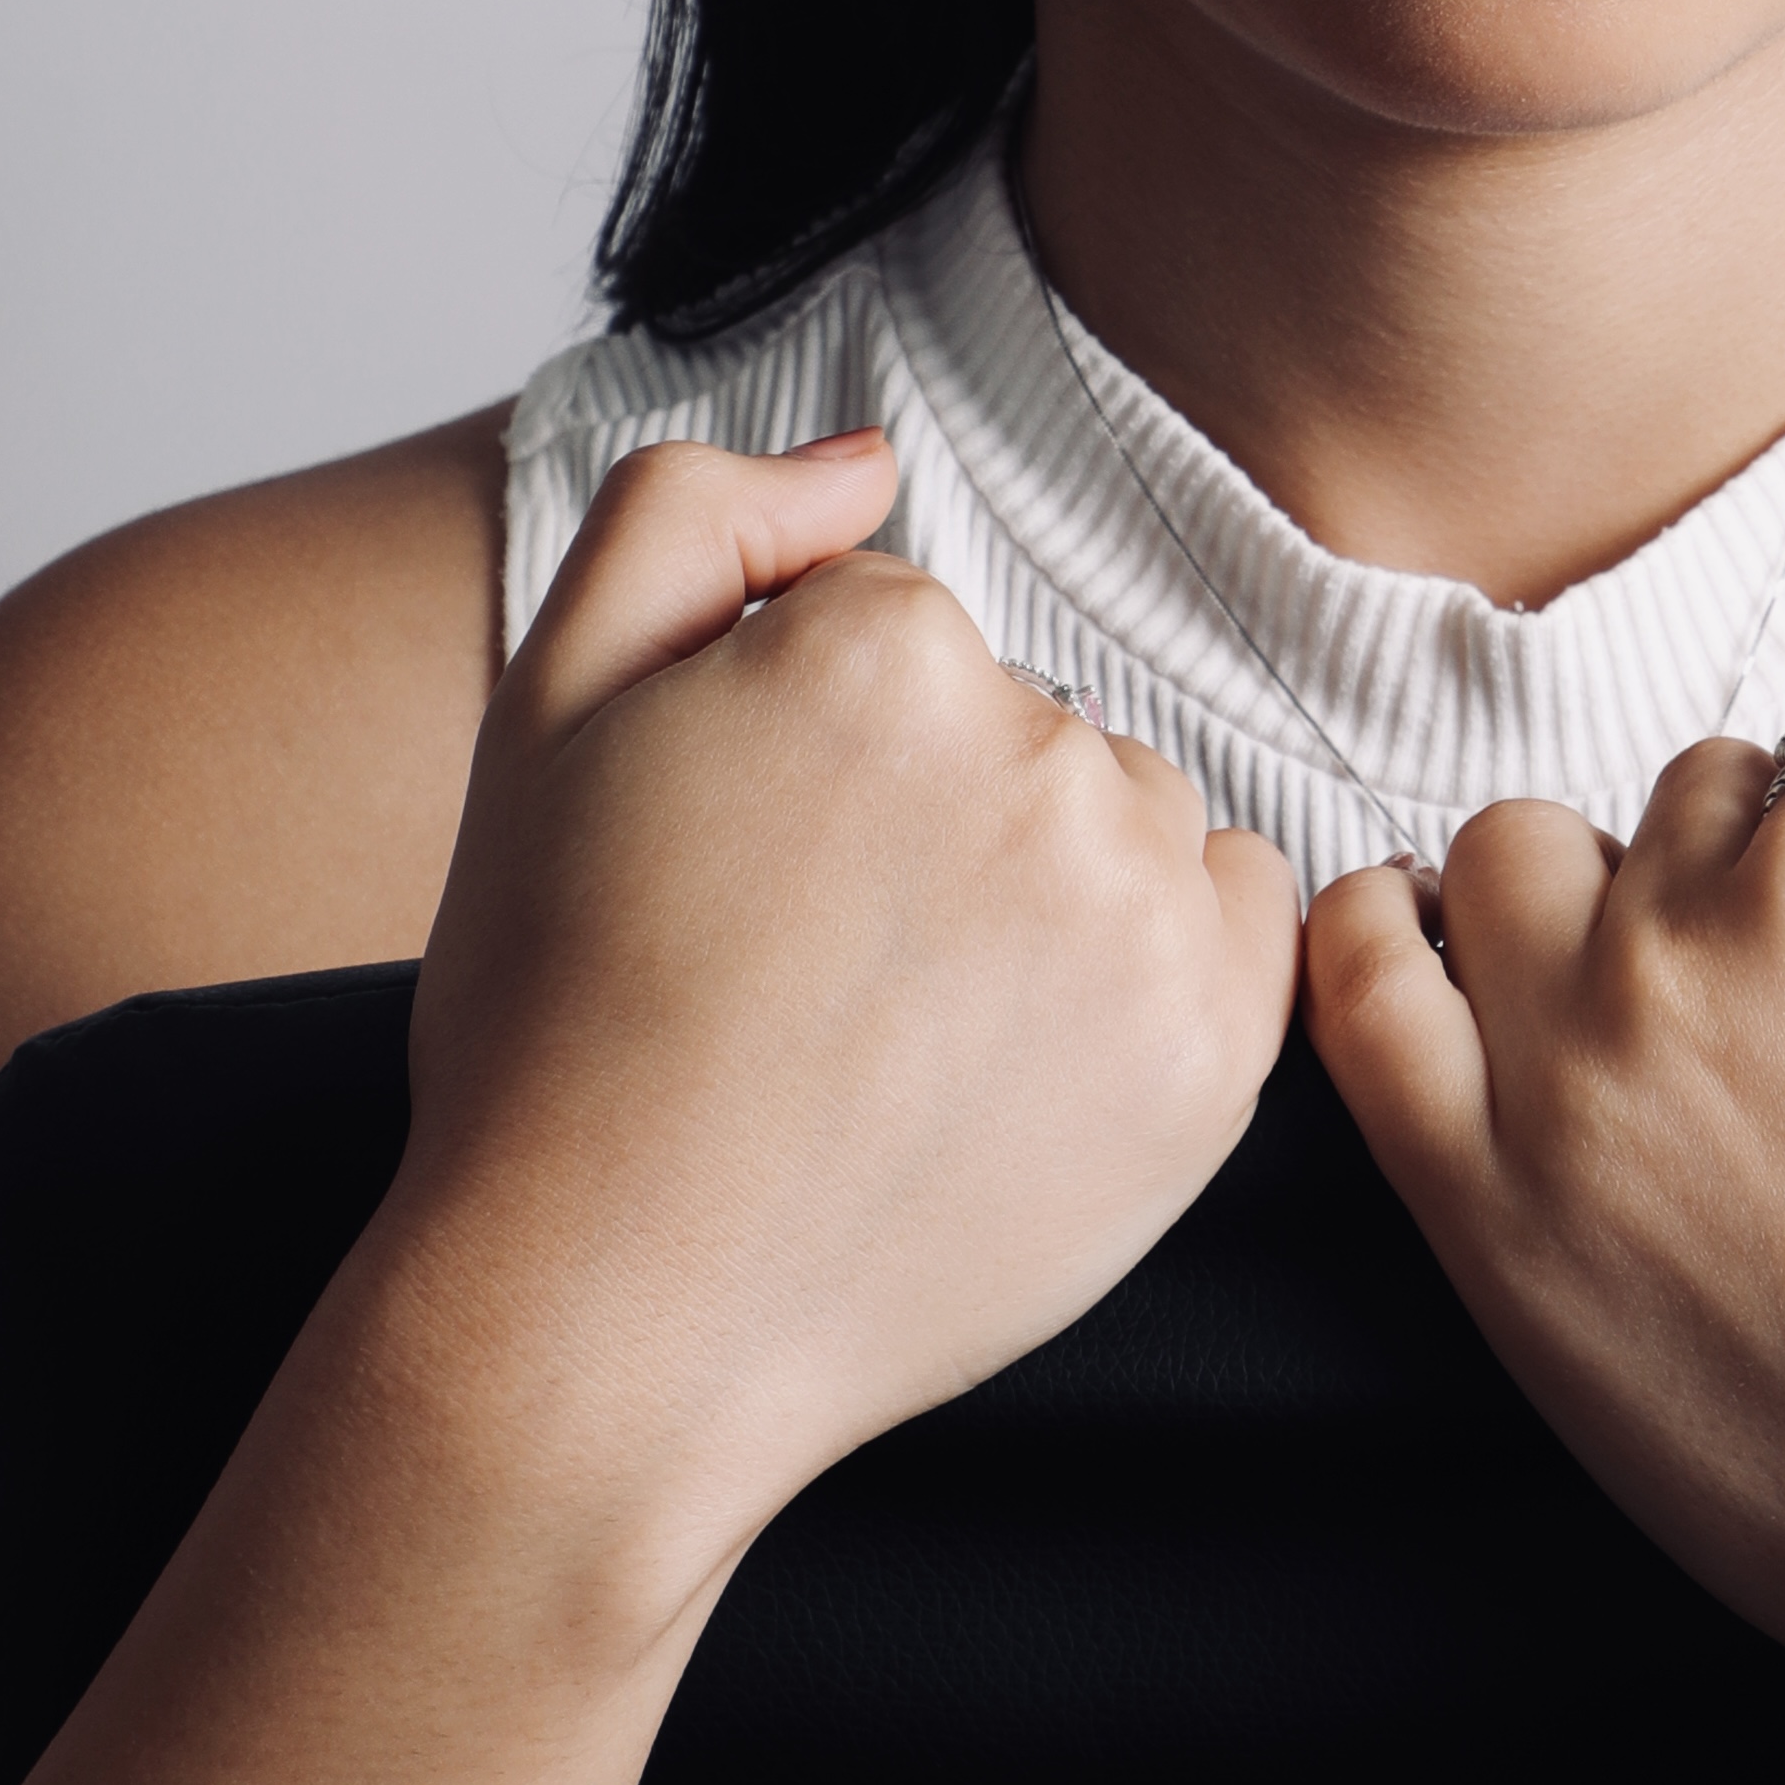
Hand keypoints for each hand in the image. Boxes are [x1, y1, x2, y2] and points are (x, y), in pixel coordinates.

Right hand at [394, 432, 1299, 1621]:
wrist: (606, 1318)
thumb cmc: (557, 1023)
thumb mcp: (547, 705)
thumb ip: (697, 517)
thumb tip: (869, 467)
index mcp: (883, 651)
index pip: (892, 636)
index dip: (802, 756)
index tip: (744, 874)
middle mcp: (1041, 758)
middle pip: (1024, 723)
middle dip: (937, 818)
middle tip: (812, 971)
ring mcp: (1139, 914)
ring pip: (1127, 823)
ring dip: (1048, 893)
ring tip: (905, 1032)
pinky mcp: (1212, 1058)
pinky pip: (1236, 931)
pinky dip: (1151, 974)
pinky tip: (1020, 1057)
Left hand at [1307, 654, 1784, 1784]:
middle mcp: (1686, 951)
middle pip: (1688, 803)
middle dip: (1763, 871)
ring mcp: (1560, 1080)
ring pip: (1516, 855)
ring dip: (1590, 890)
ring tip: (1679, 1003)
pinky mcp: (1481, 1214)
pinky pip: (1356, 989)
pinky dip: (1370, 932)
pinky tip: (1426, 945)